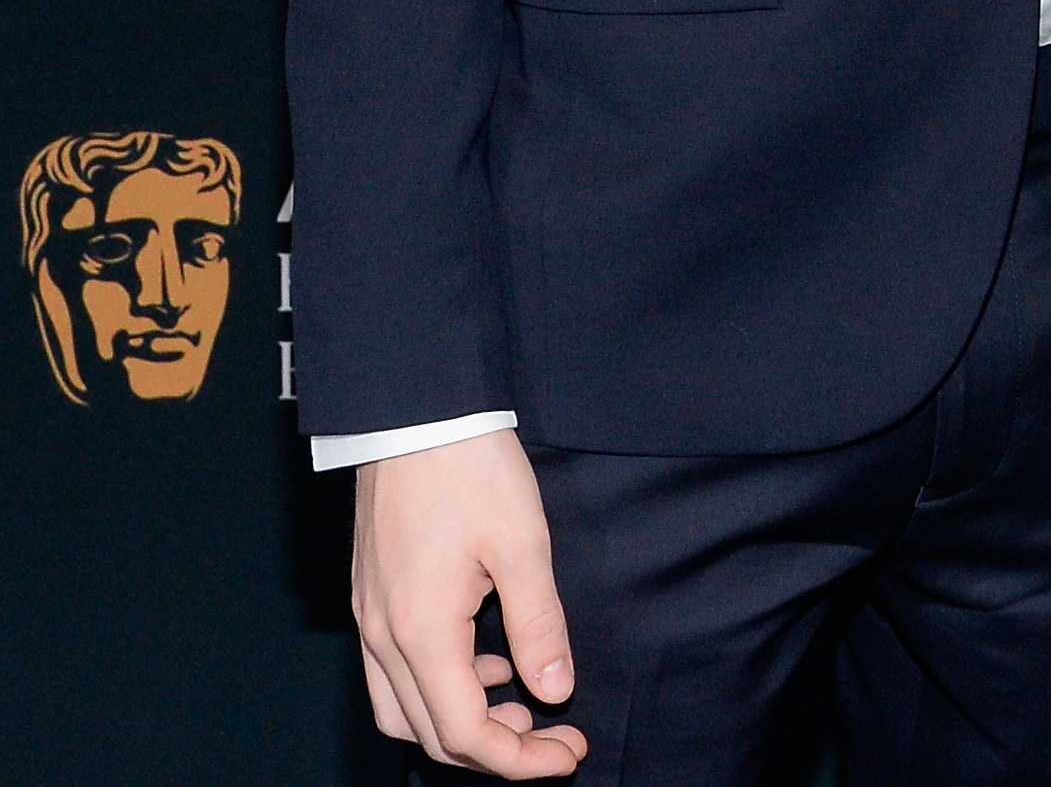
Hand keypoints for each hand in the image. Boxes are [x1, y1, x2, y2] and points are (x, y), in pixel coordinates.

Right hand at [352, 430, 585, 773]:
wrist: (415, 408)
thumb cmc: (470, 467)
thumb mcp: (522, 543)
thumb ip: (539, 624)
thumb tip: (556, 690)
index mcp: (421, 633)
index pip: (465, 733)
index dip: (520, 759)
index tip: (569, 753)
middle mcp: (383, 637)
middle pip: (431, 734)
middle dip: (497, 749)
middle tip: (555, 738)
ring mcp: (370, 618)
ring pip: (404, 711)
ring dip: (460, 722)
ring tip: (520, 701)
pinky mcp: (372, 596)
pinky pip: (395, 671)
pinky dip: (439, 685)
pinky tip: (485, 657)